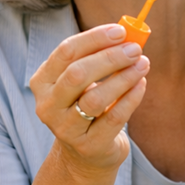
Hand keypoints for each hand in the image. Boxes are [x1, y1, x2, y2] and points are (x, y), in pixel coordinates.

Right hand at [29, 23, 148, 175]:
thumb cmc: (86, 104)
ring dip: (123, 77)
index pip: (66, 52)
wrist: (86, 152)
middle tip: (135, 49)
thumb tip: (127, 34)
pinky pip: (113, 118)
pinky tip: (141, 84)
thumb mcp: (84, 80)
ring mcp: (65, 129)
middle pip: (77, 74)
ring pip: (94, 98)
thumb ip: (98, 56)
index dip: (94, 38)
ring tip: (143, 64)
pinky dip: (130, 98)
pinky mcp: (88, 146)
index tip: (120, 31)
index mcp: (42, 82)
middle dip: (109, 58)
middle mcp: (48, 105)